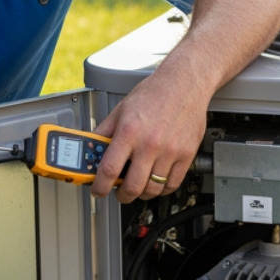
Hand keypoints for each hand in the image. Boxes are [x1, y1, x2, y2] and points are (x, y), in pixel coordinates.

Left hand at [91, 69, 208, 202]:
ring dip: (142, 194)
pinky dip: (162, 189)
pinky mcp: (186, 154)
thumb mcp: (122, 109)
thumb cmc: (154, 94)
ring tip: (139, 187)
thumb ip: (105, 131)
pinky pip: (173, 184)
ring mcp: (170, 151)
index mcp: (129, 132)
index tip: (98, 190)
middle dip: (122, 195)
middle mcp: (149, 144)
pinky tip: (157, 182)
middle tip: (120, 193)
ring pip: (153, 189)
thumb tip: (92, 148)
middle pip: (132, 186)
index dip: (100, 186)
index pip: (109, 169)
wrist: (185, 83)